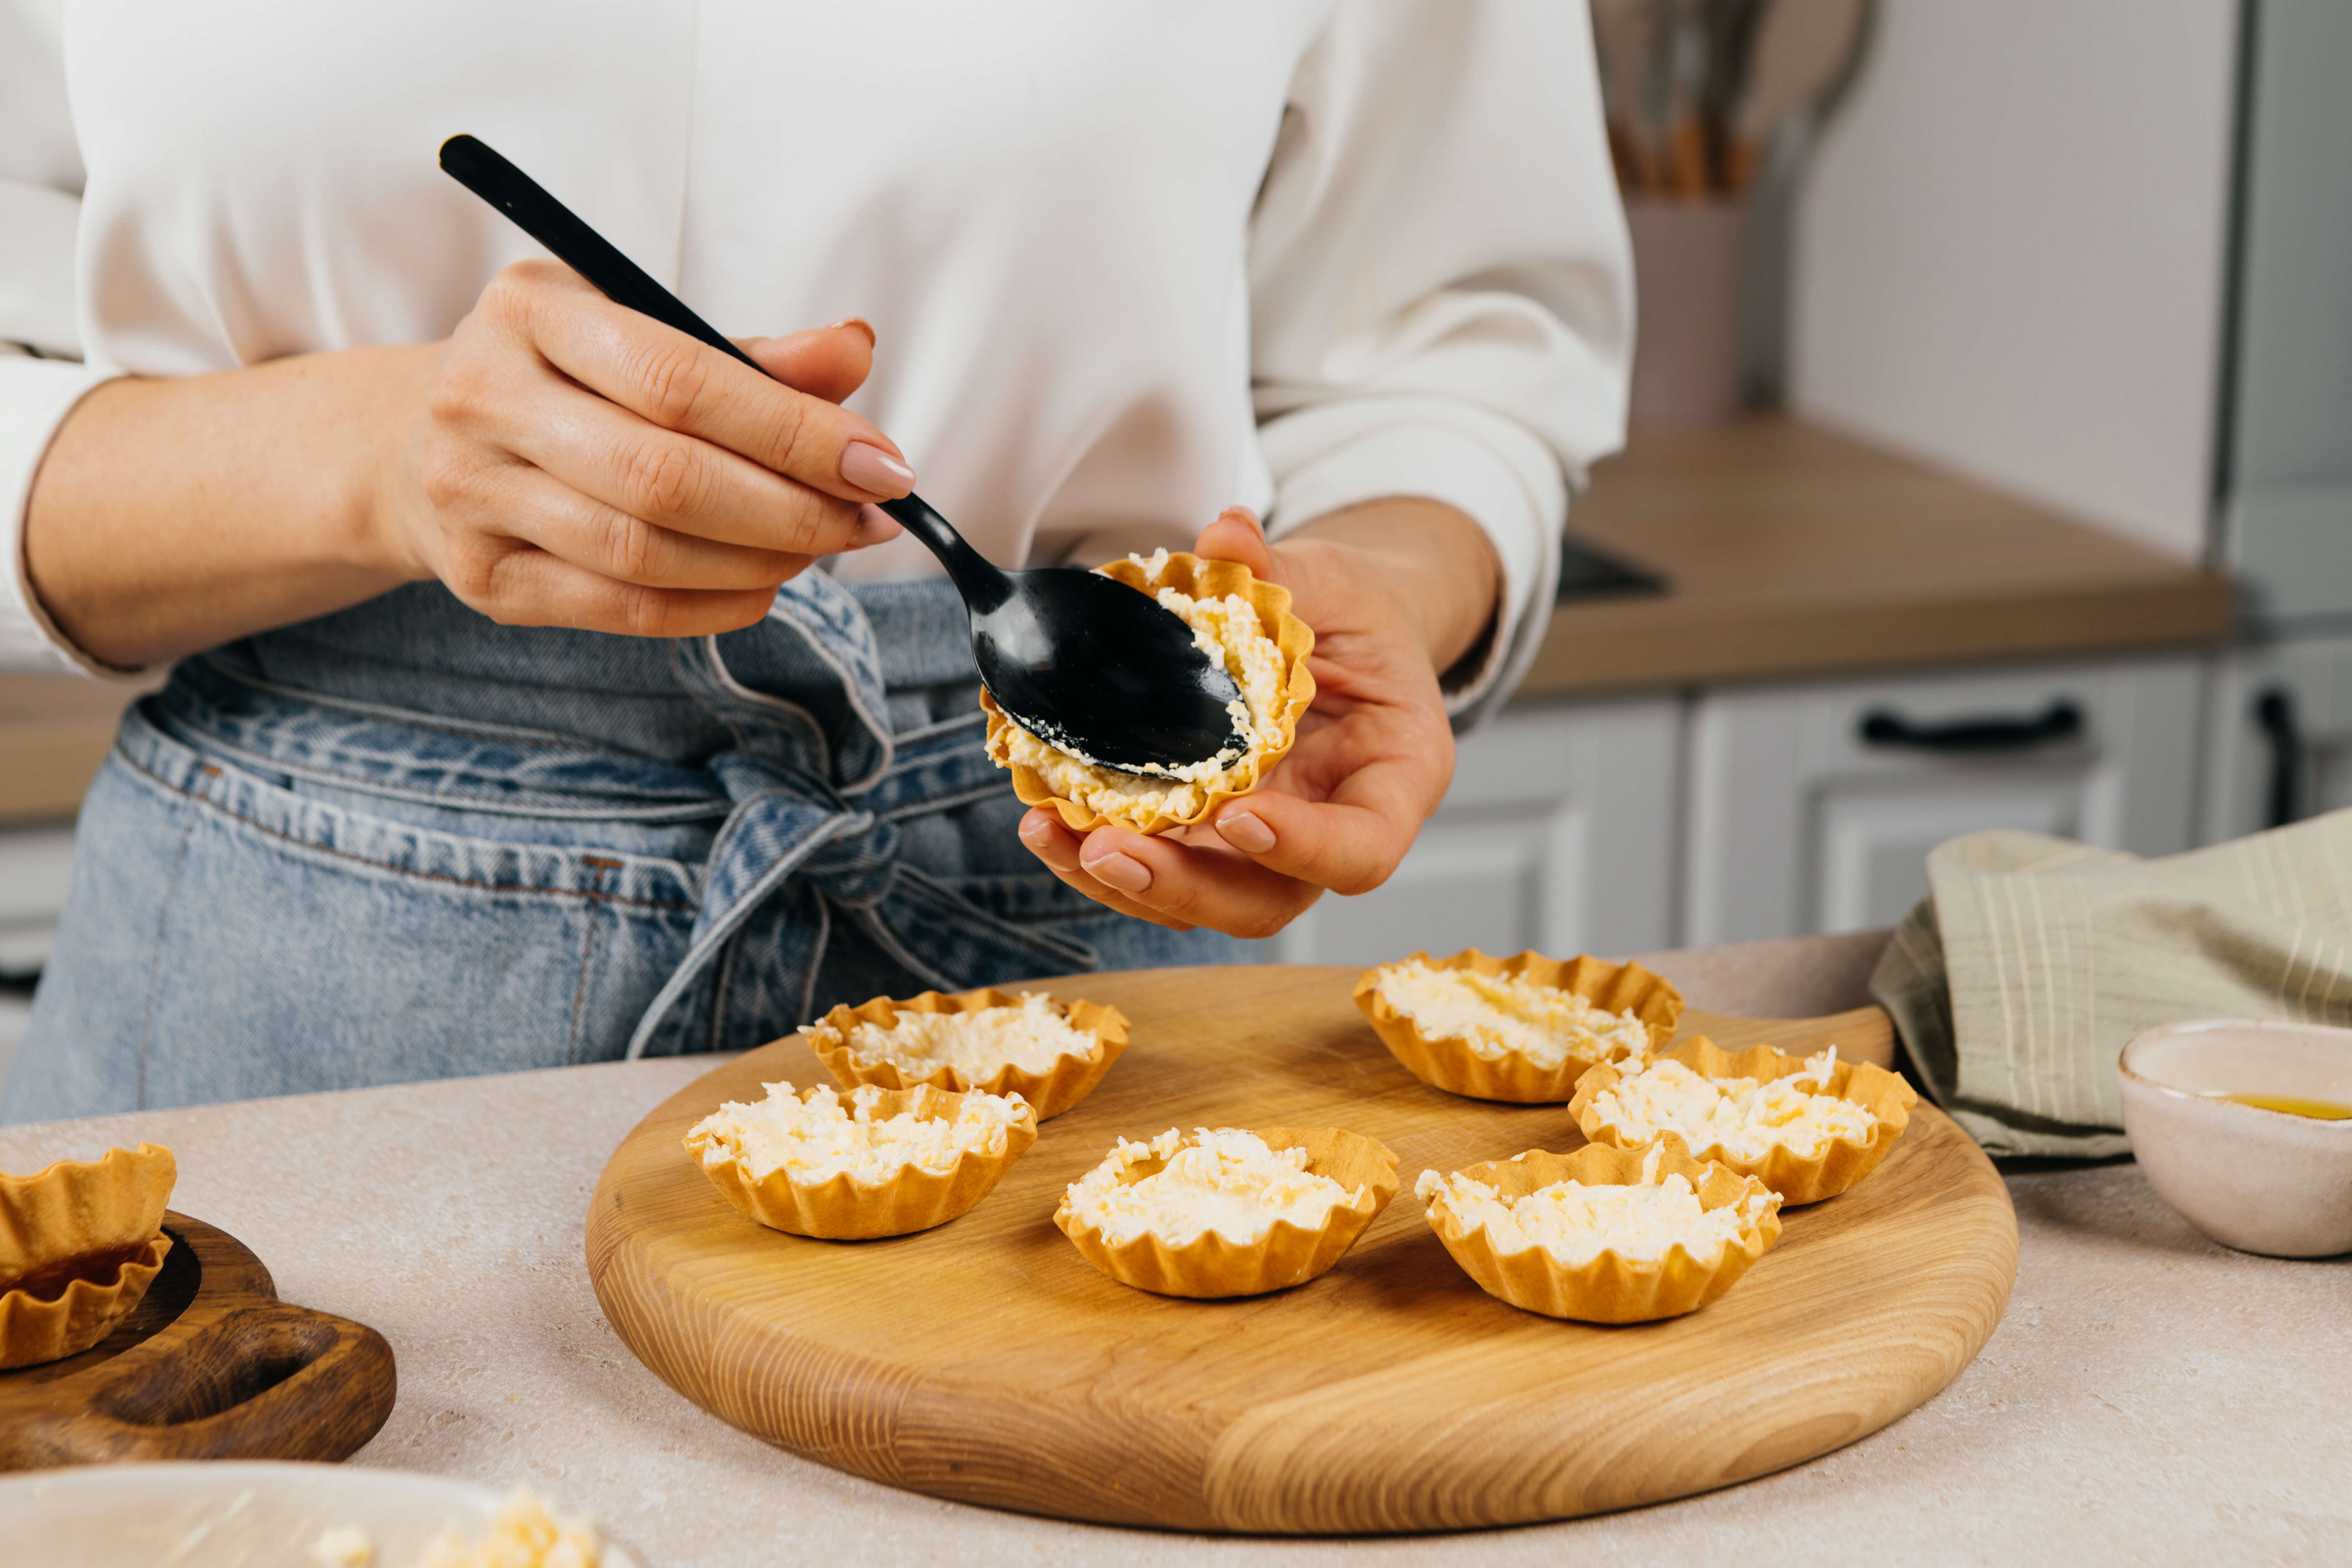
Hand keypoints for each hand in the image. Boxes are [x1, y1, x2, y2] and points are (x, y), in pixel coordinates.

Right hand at [375, 259, 910, 636]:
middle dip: (792, 507)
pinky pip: (622, 609)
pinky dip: (712, 607)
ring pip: (644, 552)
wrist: (416, 440)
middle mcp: (484, 397)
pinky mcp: (482, 578)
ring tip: (819, 548)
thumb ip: (750, 355)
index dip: (795, 431)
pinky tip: (763, 588)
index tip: (882, 463)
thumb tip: (854, 351)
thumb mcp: (642, 335)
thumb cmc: (563, 380)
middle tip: (867, 519)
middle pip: (665, 476)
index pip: (682, 380)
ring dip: (759, 561)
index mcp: (530, 311)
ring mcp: (471, 494)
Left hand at [1017, 503, 1493, 938]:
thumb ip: (1287, 570)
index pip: (1363, 849)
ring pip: (1202, 899)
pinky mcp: (1209, 839)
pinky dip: (1099, 853)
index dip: (1304, 849)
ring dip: (1123, 881)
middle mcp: (1330, 832)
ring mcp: (1265, 848)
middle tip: (1109, 847)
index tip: (1238, 815)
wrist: (1339, 634)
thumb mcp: (1338, 583)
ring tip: (1052, 834)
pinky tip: (1048, 819)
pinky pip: (1161, 865)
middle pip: (1267, 900)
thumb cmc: (1356, 617)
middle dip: (1184, 885)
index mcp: (1392, 781)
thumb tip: (1228, 533)